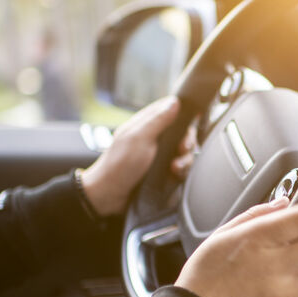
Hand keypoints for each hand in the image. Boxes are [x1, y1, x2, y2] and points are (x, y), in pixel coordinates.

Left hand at [81, 96, 180, 216]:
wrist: (110, 195)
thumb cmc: (119, 165)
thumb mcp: (138, 138)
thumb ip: (157, 120)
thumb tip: (175, 101)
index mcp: (147, 123)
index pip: (171, 109)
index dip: (184, 116)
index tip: (187, 128)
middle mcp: (155, 137)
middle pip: (183, 132)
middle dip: (187, 141)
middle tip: (182, 149)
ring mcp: (160, 154)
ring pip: (184, 151)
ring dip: (185, 159)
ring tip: (175, 168)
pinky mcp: (164, 170)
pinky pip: (181, 167)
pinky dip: (181, 171)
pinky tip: (174, 174)